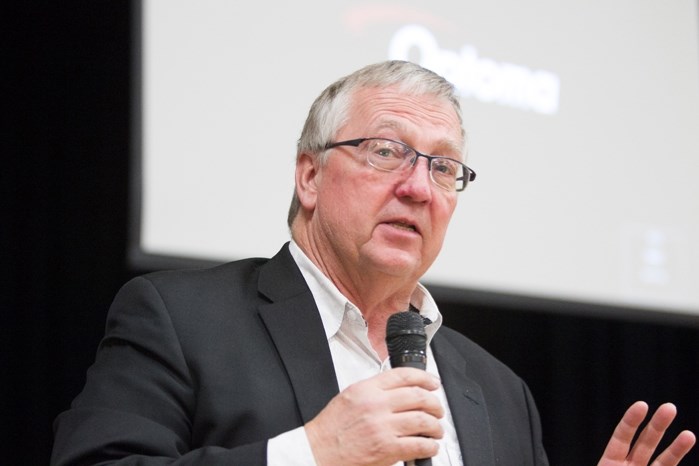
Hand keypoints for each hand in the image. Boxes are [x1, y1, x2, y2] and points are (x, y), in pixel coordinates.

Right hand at [305, 367, 443, 465]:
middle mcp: (376, 405)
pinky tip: (429, 446)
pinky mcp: (387, 448)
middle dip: (435, 404)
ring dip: (435, 426)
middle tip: (437, 410)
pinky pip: (419, 444)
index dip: (424, 378)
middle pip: (418, 397)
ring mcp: (383, 427)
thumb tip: (398, 390)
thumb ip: (373, 391)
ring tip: (436, 430)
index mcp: (367, 389)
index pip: (403, 375)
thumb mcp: (349, 397)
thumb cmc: (331, 429)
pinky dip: (430, 446)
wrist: (318, 451)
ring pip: (423, 420)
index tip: (433, 383)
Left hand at [598, 401, 695, 465]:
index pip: (621, 436)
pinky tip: (686, 445)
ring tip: (689, 435)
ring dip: (676, 448)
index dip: (631, 421)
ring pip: (663, 461)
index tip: (642, 405)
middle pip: (645, 443)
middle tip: (670, 407)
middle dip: (658, 425)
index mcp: (609, 463)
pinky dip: (677, 458)